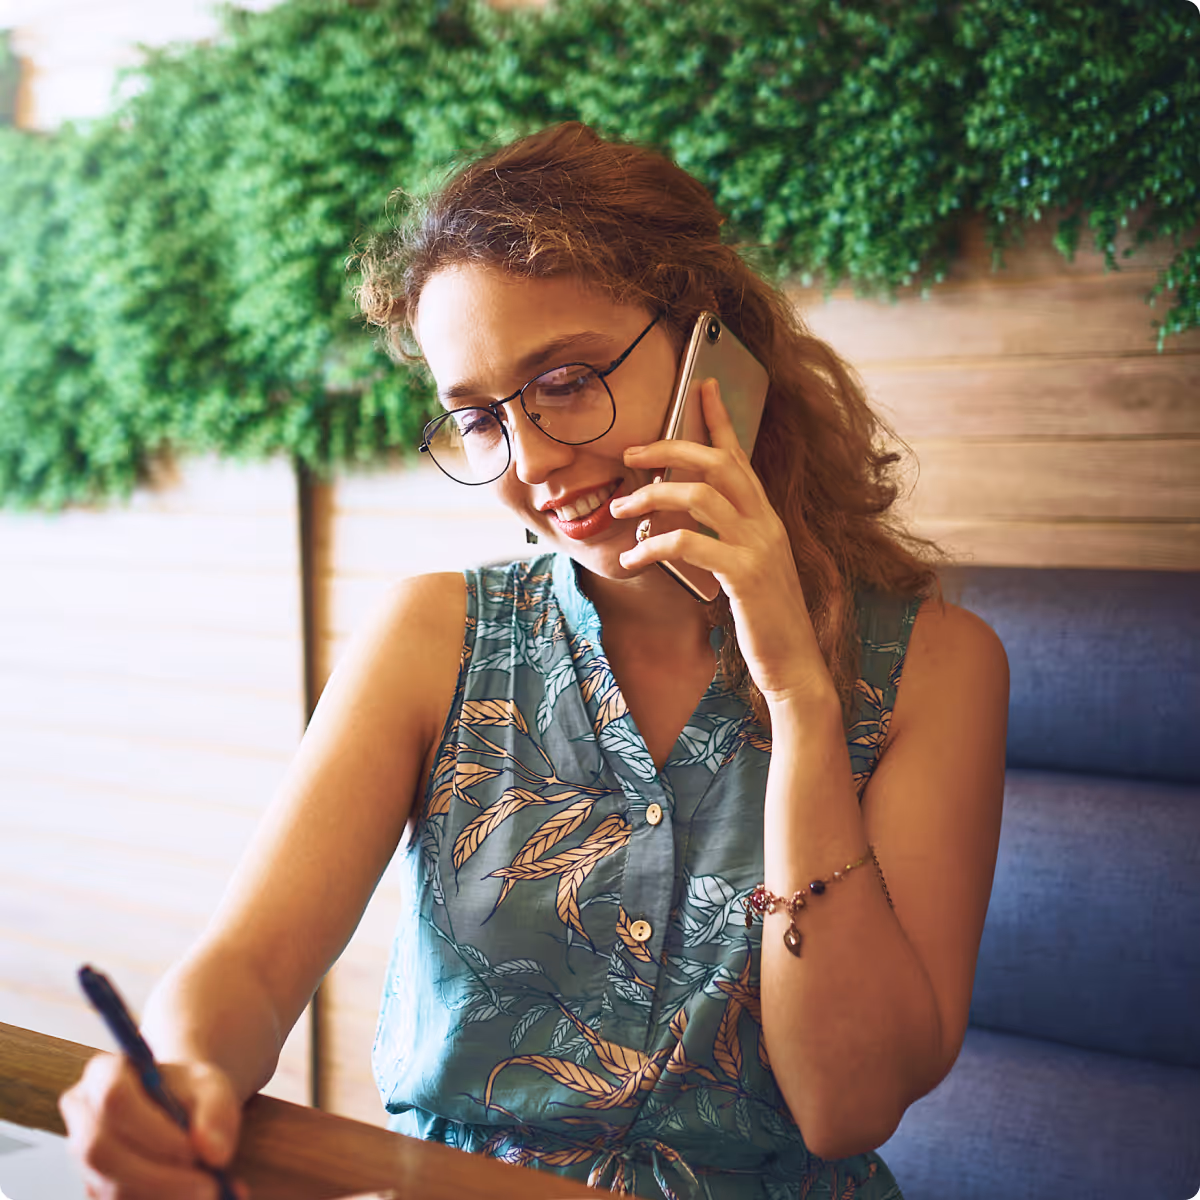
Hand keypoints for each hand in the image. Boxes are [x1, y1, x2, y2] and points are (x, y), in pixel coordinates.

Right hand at [60, 1052, 247, 1199]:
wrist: (178, 1111)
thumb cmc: (191, 1093)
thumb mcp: (212, 1087)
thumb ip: (216, 1113)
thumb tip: (214, 1154)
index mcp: (104, 1073)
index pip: (113, 1099)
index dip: (151, 1129)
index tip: (192, 1149)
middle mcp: (82, 1117)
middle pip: (101, 1152)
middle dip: (156, 1177)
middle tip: (209, 1187)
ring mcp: (81, 1159)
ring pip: (109, 1191)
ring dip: (162, 1197)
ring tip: (211, 1193)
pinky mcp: (93, 1191)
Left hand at [611, 379, 836, 710]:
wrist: (794, 665)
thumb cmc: (765, 622)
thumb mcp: (747, 572)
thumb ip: (726, 541)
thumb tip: (683, 523)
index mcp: (767, 519)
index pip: (742, 456)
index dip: (721, 419)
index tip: (702, 385)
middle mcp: (767, 524)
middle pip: (719, 463)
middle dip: (671, 449)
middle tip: (631, 453)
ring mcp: (759, 546)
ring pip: (700, 495)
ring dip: (651, 496)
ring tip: (621, 509)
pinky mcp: (745, 574)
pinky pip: (689, 543)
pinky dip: (652, 547)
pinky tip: (632, 562)